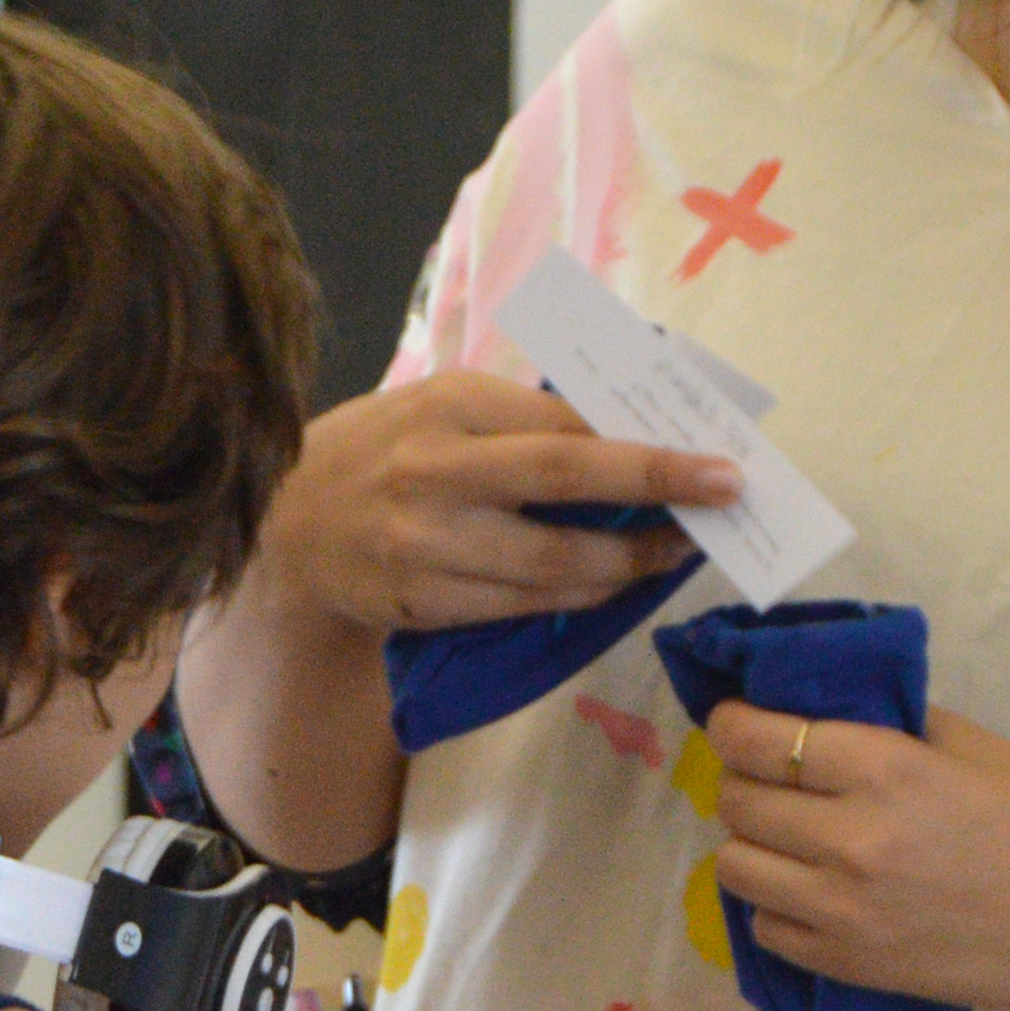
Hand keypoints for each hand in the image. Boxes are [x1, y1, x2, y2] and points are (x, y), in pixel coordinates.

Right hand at [256, 370, 733, 635]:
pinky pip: (520, 606)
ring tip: (673, 552)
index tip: (714, 456)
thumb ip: (521, 415)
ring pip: (552, 564)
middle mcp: (435, 470)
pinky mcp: (421, 600)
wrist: (285, 523)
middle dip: (656, 485)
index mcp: (449, 404)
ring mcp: (425, 542)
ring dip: (628, 564)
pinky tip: (610, 586)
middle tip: (724, 494)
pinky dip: (577, 599)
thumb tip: (630, 429)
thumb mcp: (440, 404)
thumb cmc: (382, 449)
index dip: (645, 444)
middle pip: (565, 479)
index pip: (565, 424)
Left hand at [705, 703, 1009, 1010]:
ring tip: (785, 840)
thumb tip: (820, 710)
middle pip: (737, 801)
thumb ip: (887, 724)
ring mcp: (842, 909)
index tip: (734, 723)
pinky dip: (776, 905)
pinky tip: (809, 893)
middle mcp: (850, 837)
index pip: (756, 740)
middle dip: (744, 783)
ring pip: (734, 866)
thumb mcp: (968, 746)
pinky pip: (764, 927)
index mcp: (883, 768)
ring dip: (751, 845)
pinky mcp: (848, 964)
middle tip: (769, 782)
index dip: (731, 727)